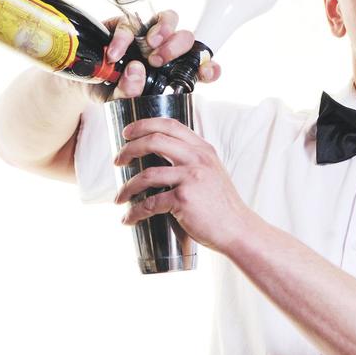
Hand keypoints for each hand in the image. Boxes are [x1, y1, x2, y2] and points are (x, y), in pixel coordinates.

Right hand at [86, 9, 221, 102]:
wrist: (82, 81)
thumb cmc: (109, 90)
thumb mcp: (120, 100)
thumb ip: (129, 92)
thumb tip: (135, 74)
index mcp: (172, 72)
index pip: (199, 67)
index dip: (208, 69)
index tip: (207, 73)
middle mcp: (164, 50)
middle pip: (186, 37)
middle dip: (177, 48)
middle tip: (158, 61)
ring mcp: (146, 34)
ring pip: (169, 18)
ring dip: (163, 32)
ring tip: (148, 49)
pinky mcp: (126, 24)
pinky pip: (131, 23)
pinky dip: (124, 38)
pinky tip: (115, 53)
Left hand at [113, 115, 251, 253]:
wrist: (237, 229)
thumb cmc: (222, 206)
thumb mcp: (212, 173)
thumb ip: (193, 162)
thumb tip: (162, 162)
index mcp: (203, 150)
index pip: (170, 125)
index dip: (144, 124)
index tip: (128, 133)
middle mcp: (198, 159)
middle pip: (154, 141)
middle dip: (129, 149)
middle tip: (117, 161)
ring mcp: (191, 178)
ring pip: (147, 174)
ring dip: (127, 187)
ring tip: (119, 197)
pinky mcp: (184, 199)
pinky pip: (150, 203)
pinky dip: (135, 212)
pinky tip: (128, 219)